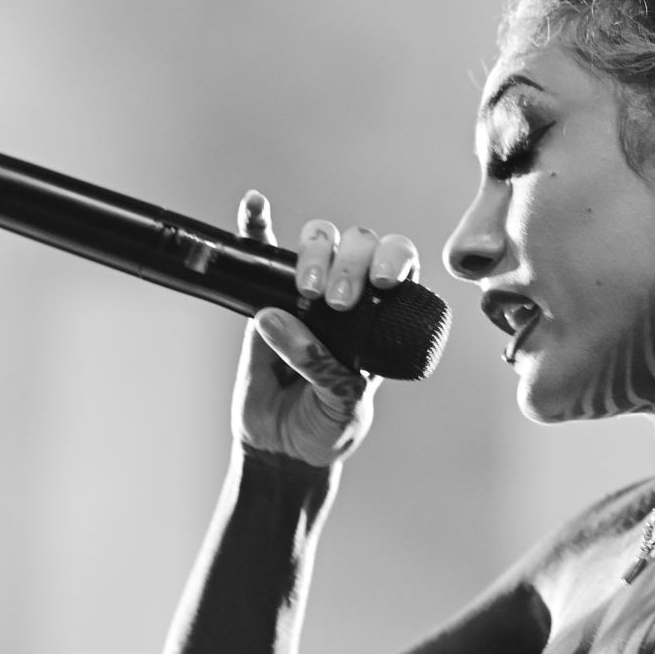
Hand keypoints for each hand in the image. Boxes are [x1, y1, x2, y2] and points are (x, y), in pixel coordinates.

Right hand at [230, 191, 418, 467]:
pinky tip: (254, 206)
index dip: (395, 262)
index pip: (400, 270)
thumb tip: (276, 318)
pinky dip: (256, 226)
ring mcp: (307, 293)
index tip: (381, 284)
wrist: (284, 447)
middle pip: (359, 247)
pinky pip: (261, 253)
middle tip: (335, 302)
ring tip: (305, 288)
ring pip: (318, 243)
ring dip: (314, 252)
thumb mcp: (339, 403)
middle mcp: (351, 297)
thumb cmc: (326, 425)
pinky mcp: (265, 296)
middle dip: (351, 263)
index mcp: (384, 320)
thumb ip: (318, 364)